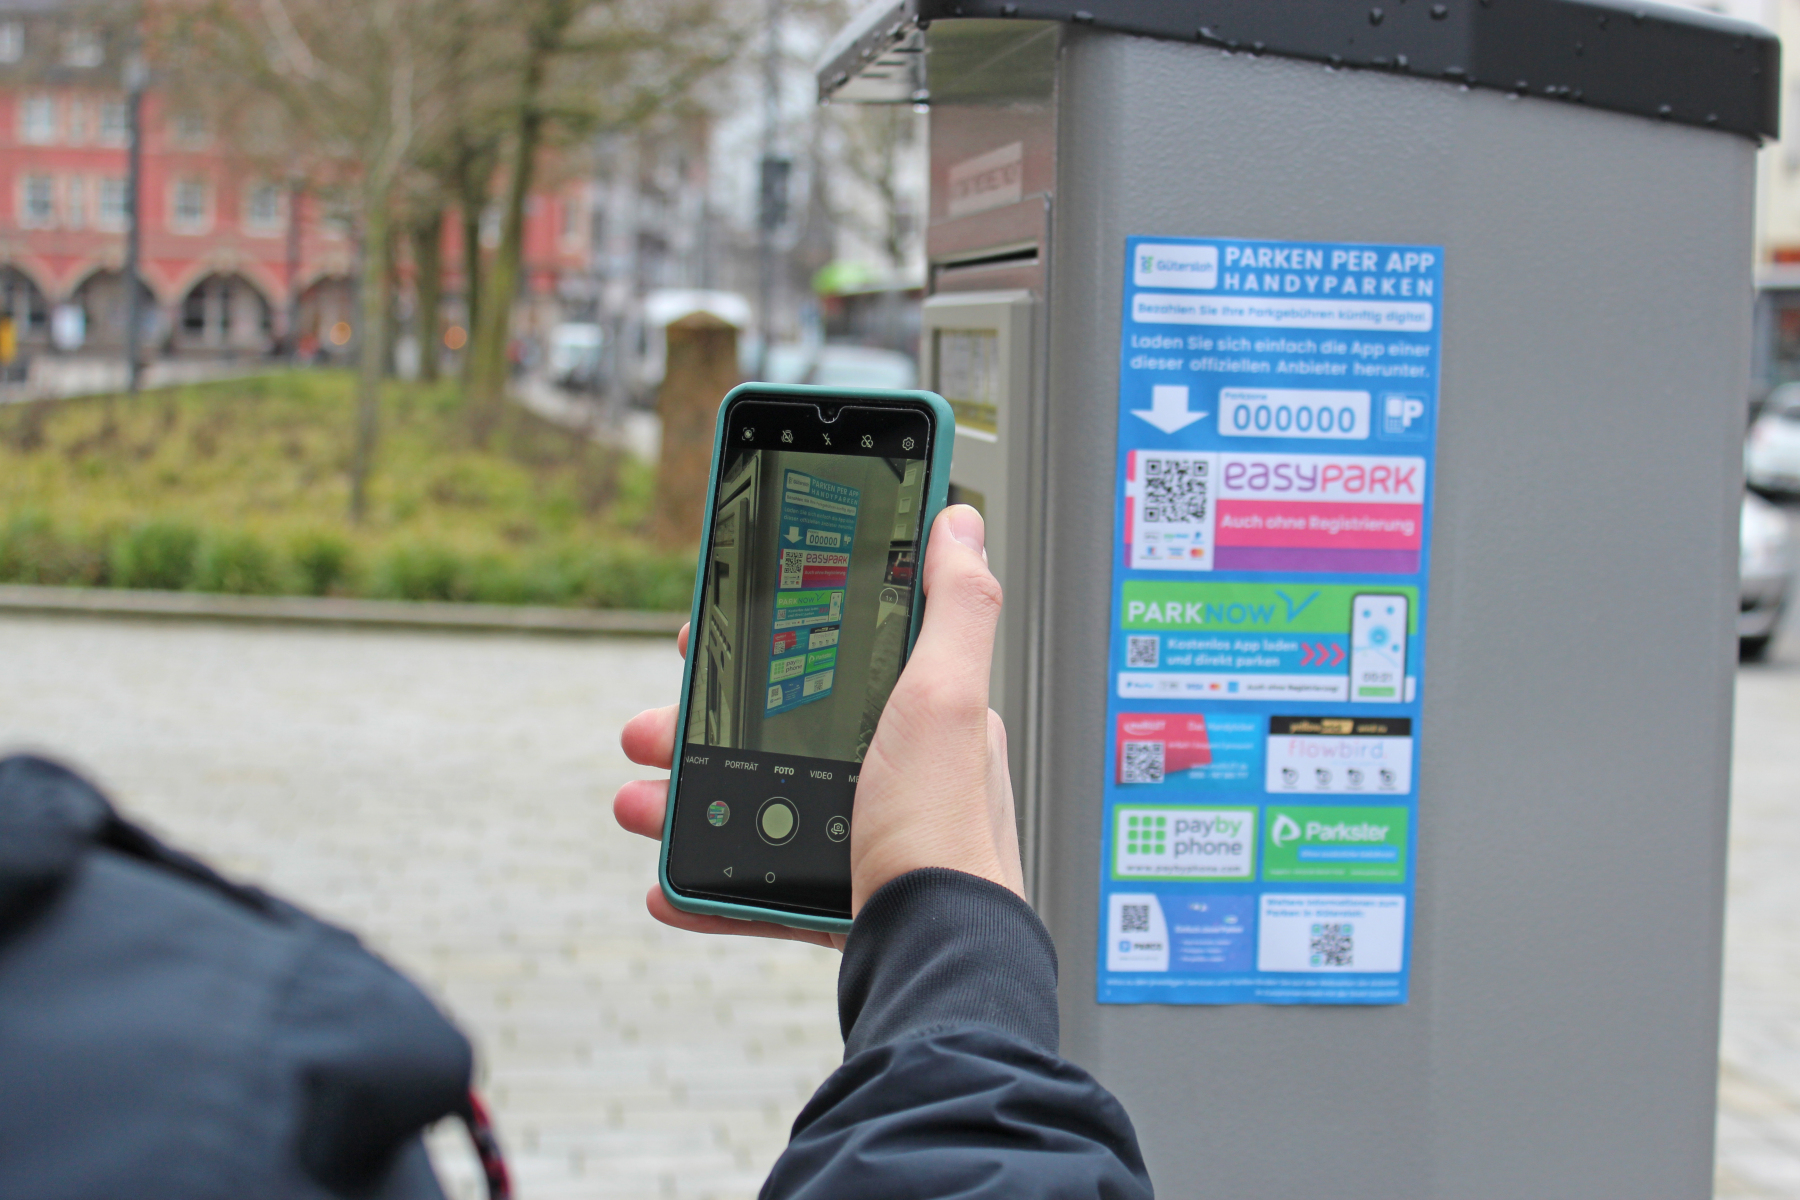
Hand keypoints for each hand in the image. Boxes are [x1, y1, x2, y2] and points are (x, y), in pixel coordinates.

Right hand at [614, 505, 1022, 948]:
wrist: (936, 961)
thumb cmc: (946, 830)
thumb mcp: (948, 697)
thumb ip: (955, 607)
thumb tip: (960, 521)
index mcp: (922, 721)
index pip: (833, 661)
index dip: (764, 643)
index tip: (700, 638)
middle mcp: (897, 777)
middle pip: (780, 736)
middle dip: (700, 728)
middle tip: (645, 728)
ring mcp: (866, 842)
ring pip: (756, 807)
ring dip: (685, 800)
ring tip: (636, 802)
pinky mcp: (842, 905)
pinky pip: (759, 888)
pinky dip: (708, 883)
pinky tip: (670, 884)